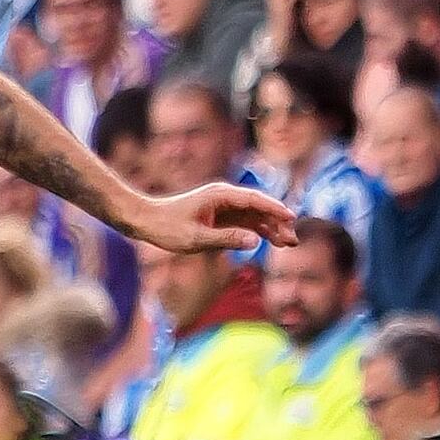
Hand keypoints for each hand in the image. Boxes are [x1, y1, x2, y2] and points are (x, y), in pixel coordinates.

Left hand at [130, 183, 297, 253]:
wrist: (146, 222)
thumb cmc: (167, 228)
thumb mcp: (196, 238)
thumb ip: (226, 239)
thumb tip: (256, 240)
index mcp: (220, 195)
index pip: (254, 200)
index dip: (275, 209)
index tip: (291, 219)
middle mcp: (224, 197)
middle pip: (259, 207)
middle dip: (278, 223)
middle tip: (293, 241)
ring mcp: (223, 206)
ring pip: (254, 215)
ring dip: (271, 228)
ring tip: (287, 244)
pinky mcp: (220, 216)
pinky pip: (244, 221)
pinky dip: (257, 230)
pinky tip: (271, 241)